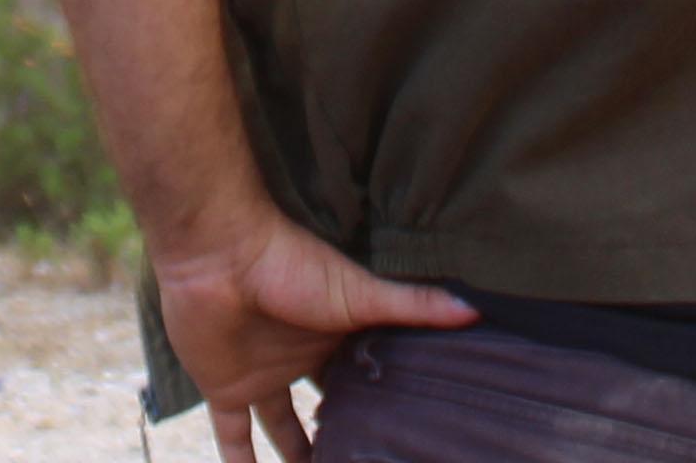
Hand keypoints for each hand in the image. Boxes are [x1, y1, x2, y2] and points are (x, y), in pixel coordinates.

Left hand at [158, 213, 471, 462]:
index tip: (407, 435)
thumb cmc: (292, 262)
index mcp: (335, 335)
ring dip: (298, 457)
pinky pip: (233, 439)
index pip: (363, 377)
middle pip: (325, 406)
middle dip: (343, 433)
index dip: (382, 405)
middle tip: (369, 459)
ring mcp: (262, 375)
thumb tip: (476, 308)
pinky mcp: (225, 389)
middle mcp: (301, 358)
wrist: (219, 253)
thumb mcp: (360, 292)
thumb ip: (413, 305)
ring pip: (283, 429)